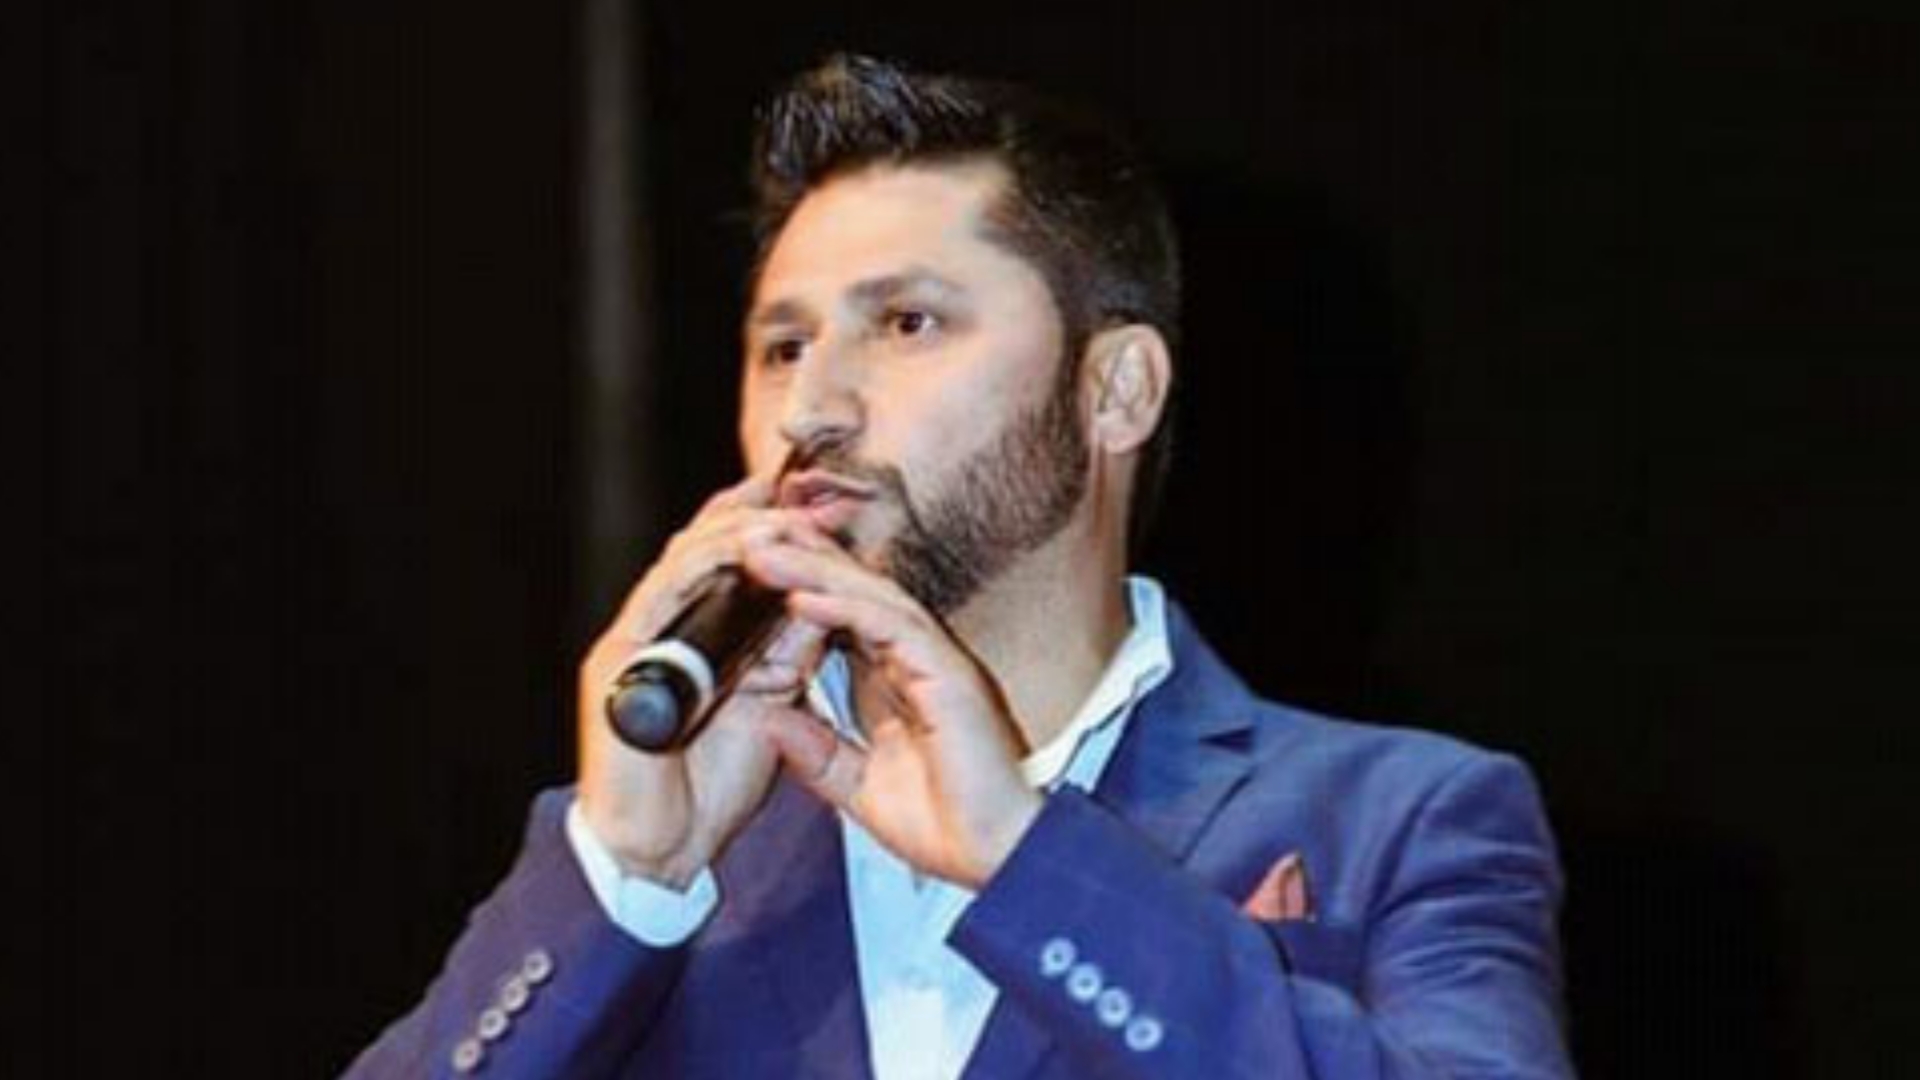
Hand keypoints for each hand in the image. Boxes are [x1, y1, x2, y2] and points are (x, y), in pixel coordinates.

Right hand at [576, 475, 853, 887]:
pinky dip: (707, 564)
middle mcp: (659, 629)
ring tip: (787, 514)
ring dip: (739, 529)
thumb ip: (786, 657)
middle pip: (705, 544)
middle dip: (762, 514)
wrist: (660, 851)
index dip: (773, 529)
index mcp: (690, 639)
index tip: (826, 509)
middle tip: (814, 495)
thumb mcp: (766, 707)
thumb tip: (823, 608)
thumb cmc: (708, 789)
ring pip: (685, 556)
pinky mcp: (619, 659)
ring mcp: (635, 639)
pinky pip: (664, 593)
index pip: (727, 562)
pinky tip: (747, 547)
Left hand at [742, 532, 1043, 889]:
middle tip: (746, 539)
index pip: (840, 619)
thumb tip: (769, 724)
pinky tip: (802, 596)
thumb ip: (817, 754)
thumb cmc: (948, 828)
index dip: (795, 590)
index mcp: (895, 682)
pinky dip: (845, 608)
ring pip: (869, 597)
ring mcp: (935, 662)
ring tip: (764, 551)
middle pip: (852, 594)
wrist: (998, 860)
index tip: (745, 576)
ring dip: (814, 571)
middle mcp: (916, 661)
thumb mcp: (858, 789)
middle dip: (800, 563)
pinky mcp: (948, 674)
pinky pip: (892, 627)